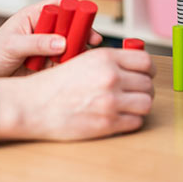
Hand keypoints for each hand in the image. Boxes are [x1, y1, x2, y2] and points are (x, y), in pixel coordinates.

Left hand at [0, 0, 101, 77]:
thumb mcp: (12, 46)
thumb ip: (36, 43)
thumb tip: (62, 42)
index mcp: (33, 17)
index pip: (58, 6)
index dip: (74, 9)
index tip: (86, 16)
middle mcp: (42, 30)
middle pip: (68, 26)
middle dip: (81, 32)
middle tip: (92, 40)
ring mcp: (46, 47)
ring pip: (69, 45)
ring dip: (77, 50)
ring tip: (83, 57)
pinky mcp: (48, 64)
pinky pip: (65, 62)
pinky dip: (72, 65)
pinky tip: (76, 69)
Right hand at [0, 47, 154, 140]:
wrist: (34, 105)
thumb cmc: (53, 84)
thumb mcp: (81, 60)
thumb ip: (107, 61)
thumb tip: (132, 65)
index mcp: (105, 57)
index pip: (145, 62)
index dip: (148, 70)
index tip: (145, 75)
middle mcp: (111, 77)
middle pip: (148, 84)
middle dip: (144, 89)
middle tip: (135, 93)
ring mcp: (111, 100)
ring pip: (146, 103)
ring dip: (140, 105)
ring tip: (130, 105)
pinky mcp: (108, 123)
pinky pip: (136, 122)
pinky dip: (132, 120)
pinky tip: (120, 117)